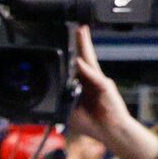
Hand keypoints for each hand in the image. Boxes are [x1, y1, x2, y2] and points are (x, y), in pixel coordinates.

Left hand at [64, 26, 157, 158]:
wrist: (112, 132)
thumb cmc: (91, 122)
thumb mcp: (70, 110)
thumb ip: (61, 99)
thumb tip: (45, 94)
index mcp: (82, 84)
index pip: (73, 66)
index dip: (68, 53)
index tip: (61, 39)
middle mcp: (91, 80)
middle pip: (82, 57)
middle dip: (78, 42)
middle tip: (73, 26)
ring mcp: (100, 82)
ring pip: (89, 61)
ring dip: (84, 46)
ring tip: (80, 31)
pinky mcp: (106, 88)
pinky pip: (94, 78)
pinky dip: (86, 70)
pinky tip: (79, 61)